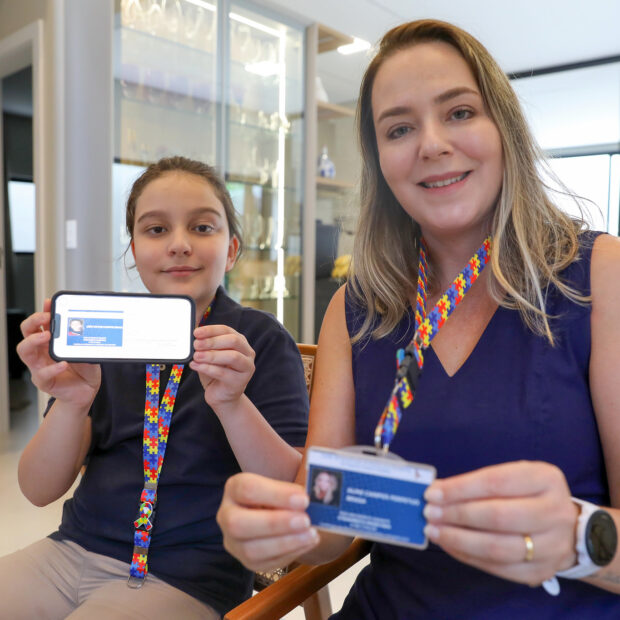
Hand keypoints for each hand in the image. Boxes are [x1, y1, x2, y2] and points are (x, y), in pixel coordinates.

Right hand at [16, 299, 100, 408]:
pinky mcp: (44, 382)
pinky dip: (52, 368)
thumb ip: (83, 339)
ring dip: (34, 341)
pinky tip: (63, 364)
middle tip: (47, 317)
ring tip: (47, 336)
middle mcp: (41, 352)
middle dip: (34, 321)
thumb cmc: (85, 369)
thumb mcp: (86, 350)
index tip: (50, 303)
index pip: (39, 323)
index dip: (41, 312)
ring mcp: (39, 366)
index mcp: (49, 341)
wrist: (87, 391)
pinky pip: (42, 374)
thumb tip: (86, 326)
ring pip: (25, 351)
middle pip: (26, 332)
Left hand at [189, 325, 255, 409]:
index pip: (227, 330)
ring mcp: (246, 368)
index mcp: (240, 342)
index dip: (211, 330)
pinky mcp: (240, 382)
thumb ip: (205, 345)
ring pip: (232, 356)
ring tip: (196, 356)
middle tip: (196, 345)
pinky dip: (207, 368)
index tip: (196, 332)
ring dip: (211, 355)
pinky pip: (224, 373)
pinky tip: (196, 366)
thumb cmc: (215, 373)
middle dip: (212, 342)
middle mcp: (247, 353)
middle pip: (233, 341)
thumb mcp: (210, 355)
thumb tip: (194, 336)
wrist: (221, 396)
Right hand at [216, 473, 318, 570]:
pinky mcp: (248, 561)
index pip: (248, 489)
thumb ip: (299, 474)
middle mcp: (227, 515)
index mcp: (234, 487)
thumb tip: (316, 479)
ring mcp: (234, 542)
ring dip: (286, 543)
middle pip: (238, 524)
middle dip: (274, 524)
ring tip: (312, 533)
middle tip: (305, 520)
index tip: (304, 498)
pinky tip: (308, 542)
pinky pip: (265, 564)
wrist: (282, 508)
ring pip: (251, 550)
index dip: (276, 495)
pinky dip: (290, 554)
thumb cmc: (283, 490)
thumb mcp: (286, 475)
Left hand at [423, 461, 578, 585]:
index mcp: (545, 479)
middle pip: (497, 516)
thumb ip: (478, 482)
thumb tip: (436, 491)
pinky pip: (498, 568)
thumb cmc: (528, 494)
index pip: (496, 482)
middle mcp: (554, 512)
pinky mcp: (541, 571)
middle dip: (457, 514)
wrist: (569, 528)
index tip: (432, 493)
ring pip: (498, 547)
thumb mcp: (513, 476)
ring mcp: (552, 546)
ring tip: (433, 531)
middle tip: (429, 513)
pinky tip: (449, 545)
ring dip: (458, 539)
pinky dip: (468, 556)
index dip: (460, 488)